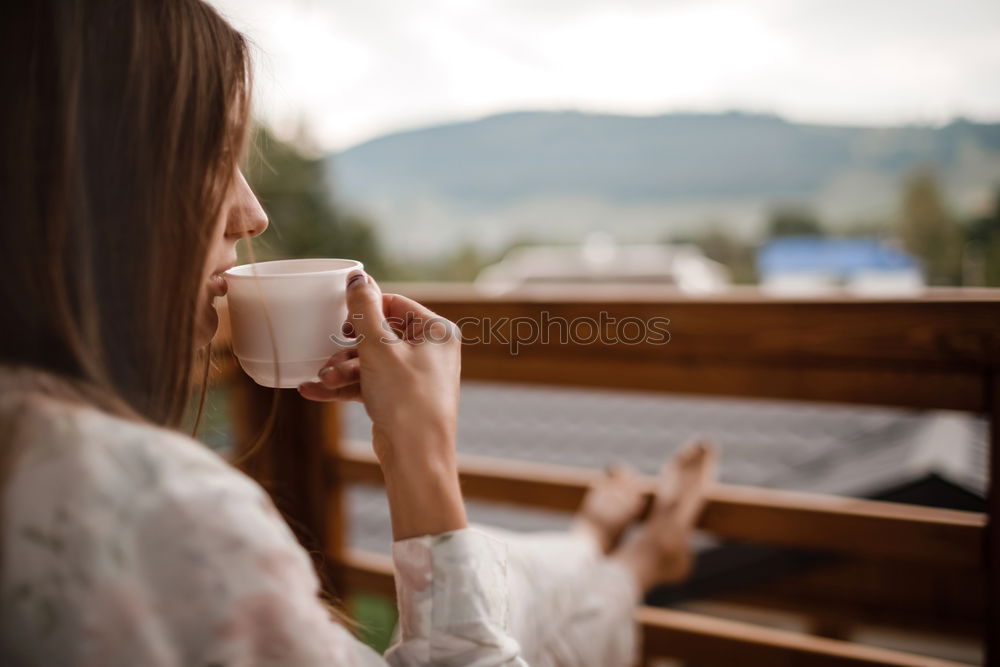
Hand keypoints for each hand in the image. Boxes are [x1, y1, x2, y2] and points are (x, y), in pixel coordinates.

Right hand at [298, 270, 465, 538]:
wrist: (416, 458)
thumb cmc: (406, 398)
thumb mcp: (378, 347)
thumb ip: (364, 309)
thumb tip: (358, 277)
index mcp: (436, 332)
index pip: (396, 304)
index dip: (365, 310)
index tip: (341, 319)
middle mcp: (431, 352)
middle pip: (380, 334)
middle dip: (347, 347)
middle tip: (327, 355)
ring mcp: (416, 378)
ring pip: (371, 362)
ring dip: (342, 369)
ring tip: (322, 379)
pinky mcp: (401, 400)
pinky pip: (369, 385)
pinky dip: (345, 388)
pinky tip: (313, 391)